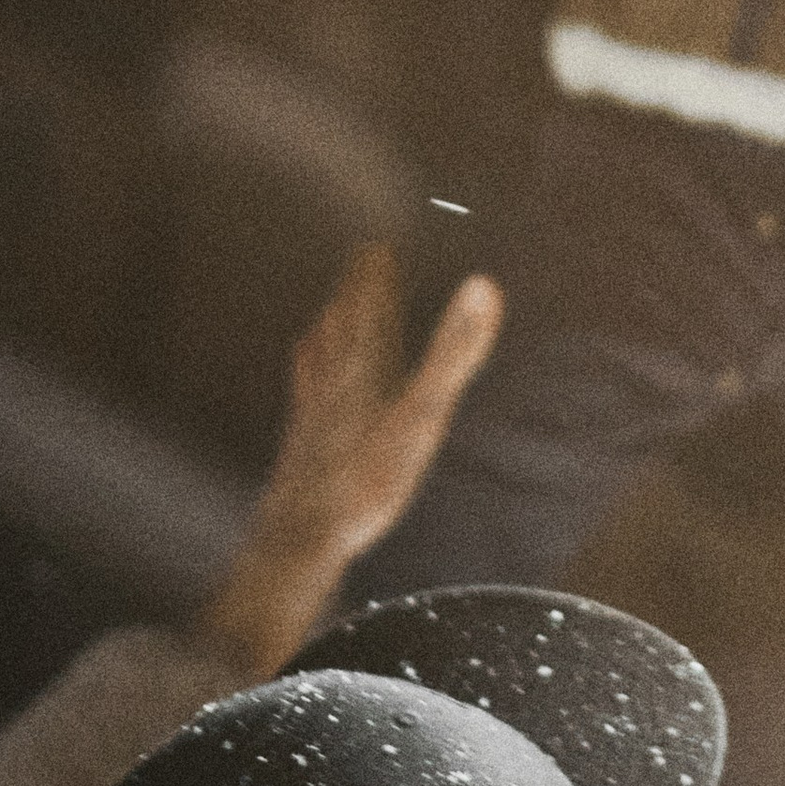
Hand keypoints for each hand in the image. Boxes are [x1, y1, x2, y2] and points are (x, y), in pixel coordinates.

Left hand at [195, 244, 503, 677]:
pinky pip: (303, 399)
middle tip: (357, 264)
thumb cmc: (366, 480)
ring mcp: (312, 417)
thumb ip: (453, 353)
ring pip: (318, 359)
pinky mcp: (300, 448)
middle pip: (341, 328)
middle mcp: (332, 386)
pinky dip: (307, 379)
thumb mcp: (421, 416)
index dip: (373, 280)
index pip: (367, 313)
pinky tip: (305, 384)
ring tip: (327, 312)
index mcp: (363, 371)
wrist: (301, 538)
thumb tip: (484, 285)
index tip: (377, 247)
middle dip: (351, 294)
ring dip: (327, 330)